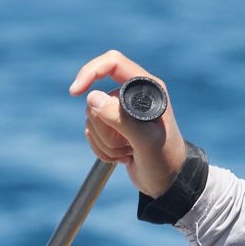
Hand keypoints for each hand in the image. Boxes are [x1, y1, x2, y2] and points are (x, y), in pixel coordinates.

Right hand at [68, 50, 187, 198]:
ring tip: (129, 152)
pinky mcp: (113, 126)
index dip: (91, 72)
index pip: (112, 63)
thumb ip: (121, 119)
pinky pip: (92, 131)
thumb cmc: (165, 160)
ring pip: (92, 117)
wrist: (168, 182)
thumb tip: (92, 97)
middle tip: (127, 144)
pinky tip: (123, 156)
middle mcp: (133, 94)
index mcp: (148, 87)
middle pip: (96, 97)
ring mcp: (122, 110)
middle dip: (104, 127)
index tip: (75, 92)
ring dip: (105, 142)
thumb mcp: (145, 141)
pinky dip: (102, 149)